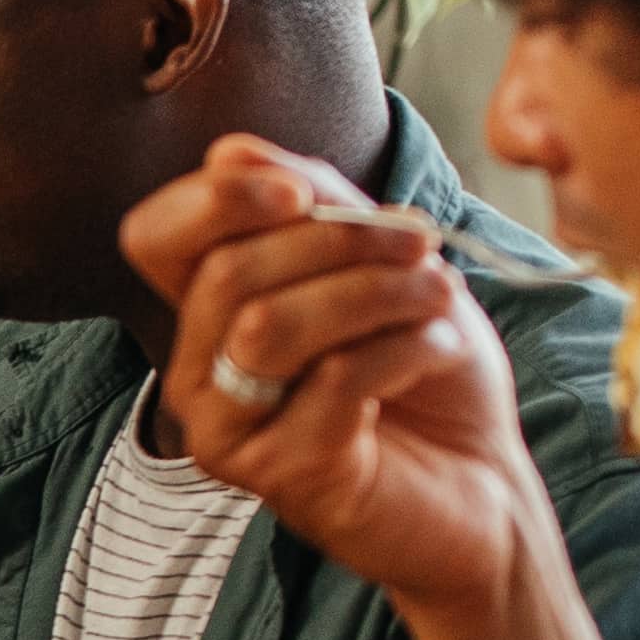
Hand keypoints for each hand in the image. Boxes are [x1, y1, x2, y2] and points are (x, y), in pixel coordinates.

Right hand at [125, 137, 547, 615]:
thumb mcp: (380, 261)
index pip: (154, 239)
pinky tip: (439, 349)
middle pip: (227, 273)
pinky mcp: (283, 478)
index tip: (300, 192)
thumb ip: (313, 203)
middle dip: (338, 240)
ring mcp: (231, 434)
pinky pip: (332, 383)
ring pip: (268, 328)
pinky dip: (404, 347)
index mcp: (210, 313)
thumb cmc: (426, 373)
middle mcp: (199, 375)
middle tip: (421, 242)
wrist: (486, 487)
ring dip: (375, 292)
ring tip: (439, 294)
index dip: (214, 201)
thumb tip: (229, 152)